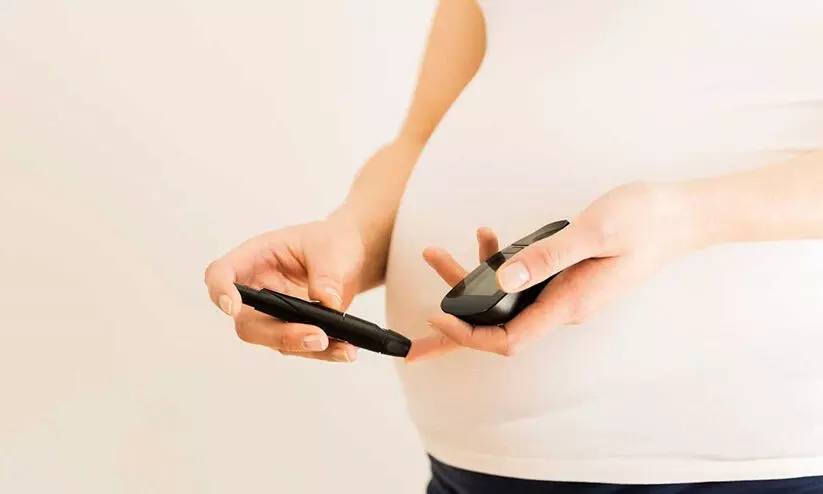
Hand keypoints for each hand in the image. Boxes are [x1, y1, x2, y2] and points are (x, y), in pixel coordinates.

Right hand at [204, 213, 364, 361]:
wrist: (350, 256)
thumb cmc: (330, 242)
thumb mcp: (331, 248)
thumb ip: (327, 274)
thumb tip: (327, 303)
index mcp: (254, 258)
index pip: (221, 275)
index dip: (220, 291)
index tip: (233, 307)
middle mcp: (256, 290)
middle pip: (248, 322)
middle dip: (279, 334)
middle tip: (317, 337)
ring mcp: (272, 315)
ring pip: (275, 341)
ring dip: (307, 347)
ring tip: (343, 347)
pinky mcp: (293, 330)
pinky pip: (302, 347)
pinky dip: (325, 352)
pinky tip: (347, 350)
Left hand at [412, 181, 706, 358]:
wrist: (682, 216)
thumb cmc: (646, 221)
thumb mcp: (595, 232)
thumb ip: (548, 256)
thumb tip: (503, 277)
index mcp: (570, 303)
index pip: (509, 339)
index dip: (469, 335)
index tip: (438, 317)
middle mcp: (565, 305)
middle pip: (499, 325)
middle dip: (456, 312)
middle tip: (418, 311)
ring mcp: (565, 293)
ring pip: (507, 300)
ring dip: (470, 282)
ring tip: (436, 254)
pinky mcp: (567, 277)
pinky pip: (523, 280)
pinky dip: (499, 263)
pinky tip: (487, 238)